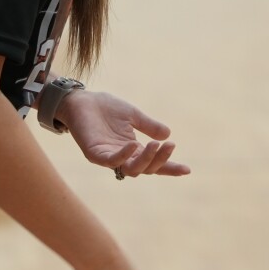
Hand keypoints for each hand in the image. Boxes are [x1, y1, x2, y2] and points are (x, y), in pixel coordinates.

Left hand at [58, 91, 189, 177]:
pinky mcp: (95, 154)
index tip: (187, 169)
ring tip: (157, 145)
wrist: (81, 100)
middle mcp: (122, 157)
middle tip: (170, 146)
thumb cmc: (105, 107)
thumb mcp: (133, 115)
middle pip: (146, 169)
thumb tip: (168, 135)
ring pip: (132, 169)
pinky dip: (124, 155)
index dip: (169, 167)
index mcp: (133, 149)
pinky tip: (134, 145)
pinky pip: (111, 161)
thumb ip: (149, 126)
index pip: (154, 163)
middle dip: (160, 160)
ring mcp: (108, 157)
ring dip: (146, 159)